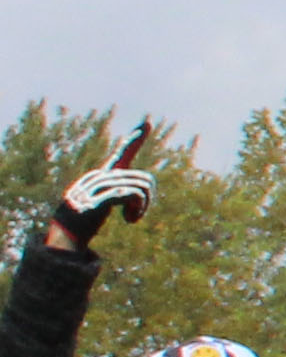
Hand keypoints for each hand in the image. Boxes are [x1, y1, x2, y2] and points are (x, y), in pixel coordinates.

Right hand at [47, 123, 153, 245]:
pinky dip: (138, 209)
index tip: (146, 123)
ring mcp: (98, 188)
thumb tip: (141, 190)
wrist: (64, 233)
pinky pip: (132, 195)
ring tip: (132, 217)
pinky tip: (130, 220)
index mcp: (102, 176)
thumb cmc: (85, 218)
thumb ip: (118, 192)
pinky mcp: (99, 200)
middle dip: (149, 198)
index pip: (121, 155)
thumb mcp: (103, 201)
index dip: (134, 141)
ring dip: (143, 207)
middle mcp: (101, 177)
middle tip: (138, 213)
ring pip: (140, 187)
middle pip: (143, 179)